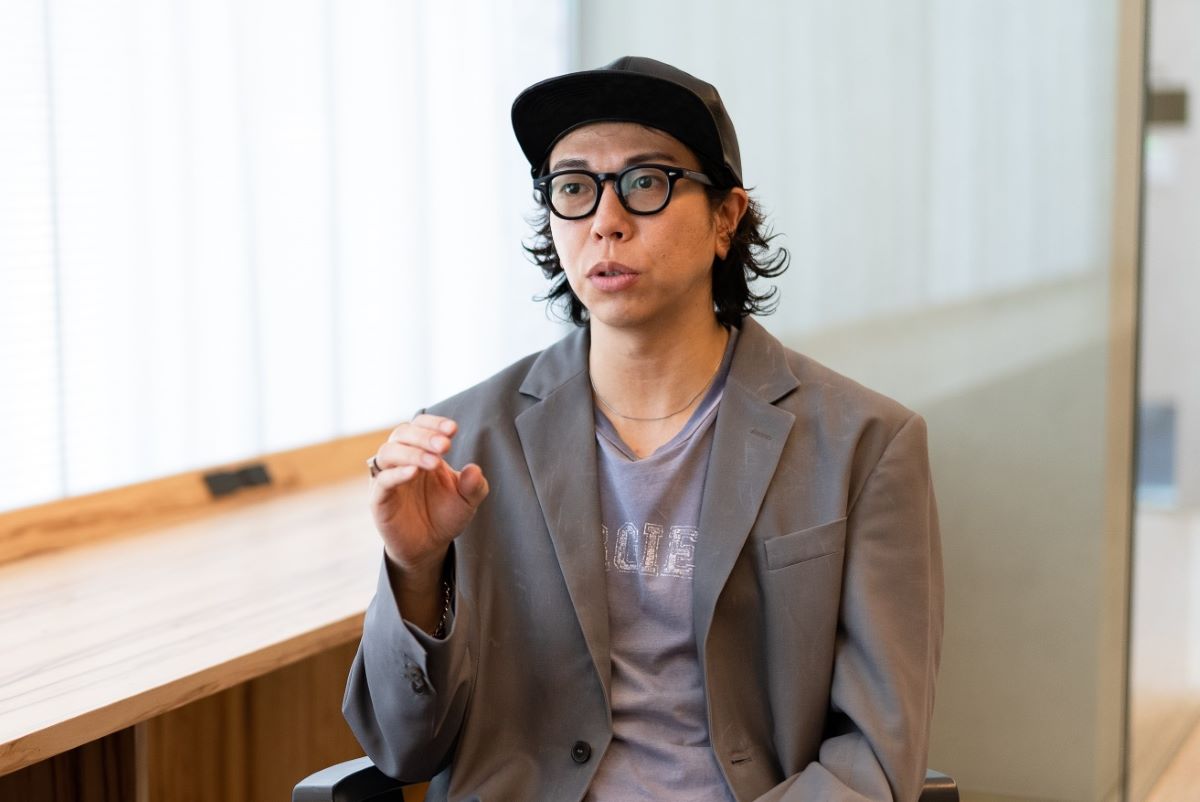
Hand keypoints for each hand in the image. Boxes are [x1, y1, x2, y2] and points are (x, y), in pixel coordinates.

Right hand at [369, 414, 489, 580]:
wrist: (428, 546)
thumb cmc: (445, 515)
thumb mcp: (467, 500)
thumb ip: (474, 485)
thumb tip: (473, 469)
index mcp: (421, 452)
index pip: (420, 425)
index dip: (434, 423)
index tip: (453, 429)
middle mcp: (401, 460)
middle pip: (402, 433)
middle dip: (425, 436)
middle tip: (445, 446)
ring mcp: (388, 478)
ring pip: (388, 451)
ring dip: (412, 452)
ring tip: (435, 462)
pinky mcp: (379, 500)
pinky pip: (382, 481)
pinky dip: (396, 473)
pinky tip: (414, 472)